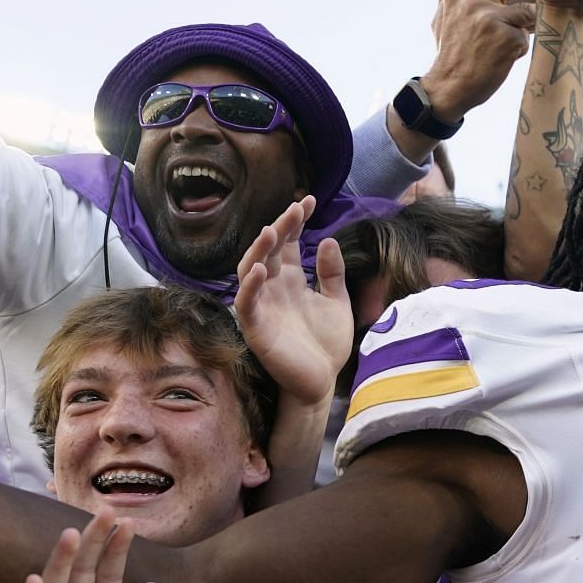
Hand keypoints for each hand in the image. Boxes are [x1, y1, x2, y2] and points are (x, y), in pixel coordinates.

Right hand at [234, 198, 352, 408]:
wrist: (322, 381)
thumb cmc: (327, 343)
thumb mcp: (337, 302)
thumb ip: (331, 273)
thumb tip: (327, 239)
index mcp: (291, 280)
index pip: (288, 243)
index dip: (295, 221)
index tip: (309, 200)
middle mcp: (273, 289)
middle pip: (268, 251)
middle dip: (279, 228)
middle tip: (295, 209)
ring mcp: (263, 307)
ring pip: (250, 271)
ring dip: (258, 250)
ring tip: (271, 230)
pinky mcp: (256, 329)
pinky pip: (246, 304)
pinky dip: (249, 287)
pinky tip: (260, 271)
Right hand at [417, 0, 537, 121]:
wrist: (451, 86)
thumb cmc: (450, 50)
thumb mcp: (442, 15)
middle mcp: (474, 1)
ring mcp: (492, 20)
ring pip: (527, 8)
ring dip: (528, 20)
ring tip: (520, 30)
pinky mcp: (508, 39)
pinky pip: (527, 33)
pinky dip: (522, 43)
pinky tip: (509, 52)